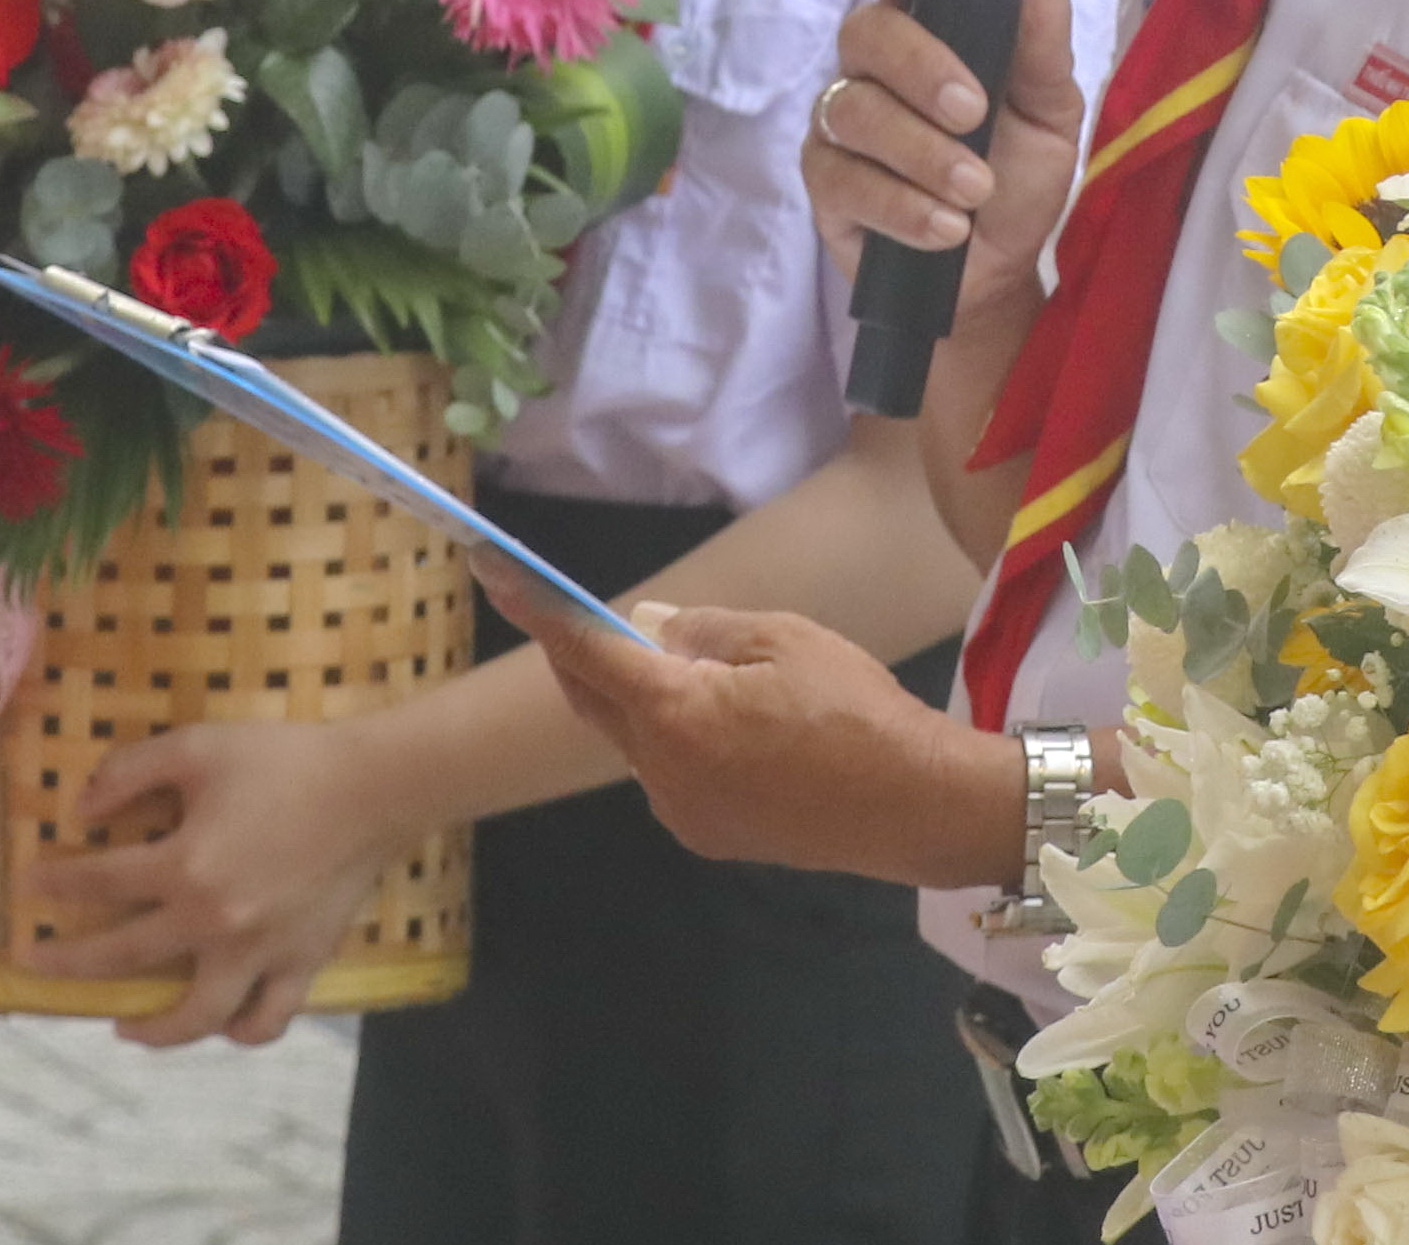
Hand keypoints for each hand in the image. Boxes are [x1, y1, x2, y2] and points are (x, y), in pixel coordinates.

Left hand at [13, 718, 404, 1047]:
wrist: (376, 785)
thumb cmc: (286, 759)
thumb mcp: (200, 746)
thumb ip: (131, 772)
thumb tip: (80, 810)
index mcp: (185, 866)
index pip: (99, 882)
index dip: (55, 882)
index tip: (28, 884)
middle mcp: (214, 922)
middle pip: (122, 957)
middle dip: (67, 961)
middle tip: (35, 962)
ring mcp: (259, 951)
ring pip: (196, 1017)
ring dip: (151, 1031)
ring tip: (125, 1027)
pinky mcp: (302, 962)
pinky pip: (267, 1018)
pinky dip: (241, 1030)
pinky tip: (222, 1022)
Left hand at [519, 600, 1024, 889]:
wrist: (912, 806)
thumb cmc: (855, 709)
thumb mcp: (785, 639)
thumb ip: (704, 630)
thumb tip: (647, 627)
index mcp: (675, 714)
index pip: (587, 651)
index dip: (537, 609)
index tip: (496, 572)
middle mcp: (660, 770)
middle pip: (594, 701)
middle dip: (578, 655)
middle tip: (571, 612)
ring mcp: (680, 812)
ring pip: (635, 740)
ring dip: (639, 700)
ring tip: (697, 672)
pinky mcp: (707, 837)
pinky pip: (669, 773)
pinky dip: (675, 739)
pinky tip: (732, 728)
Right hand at [802, 0, 1087, 330]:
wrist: (996, 274)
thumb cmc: (1017, 178)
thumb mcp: (1049, 121)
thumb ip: (1044, 60)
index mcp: (929, 30)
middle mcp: (873, 66)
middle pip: (866, 33)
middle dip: (921, 68)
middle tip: (973, 113)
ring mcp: (840, 122)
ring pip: (854, 110)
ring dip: (921, 151)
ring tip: (974, 191)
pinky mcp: (825, 184)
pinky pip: (845, 180)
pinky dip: (903, 205)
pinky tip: (946, 229)